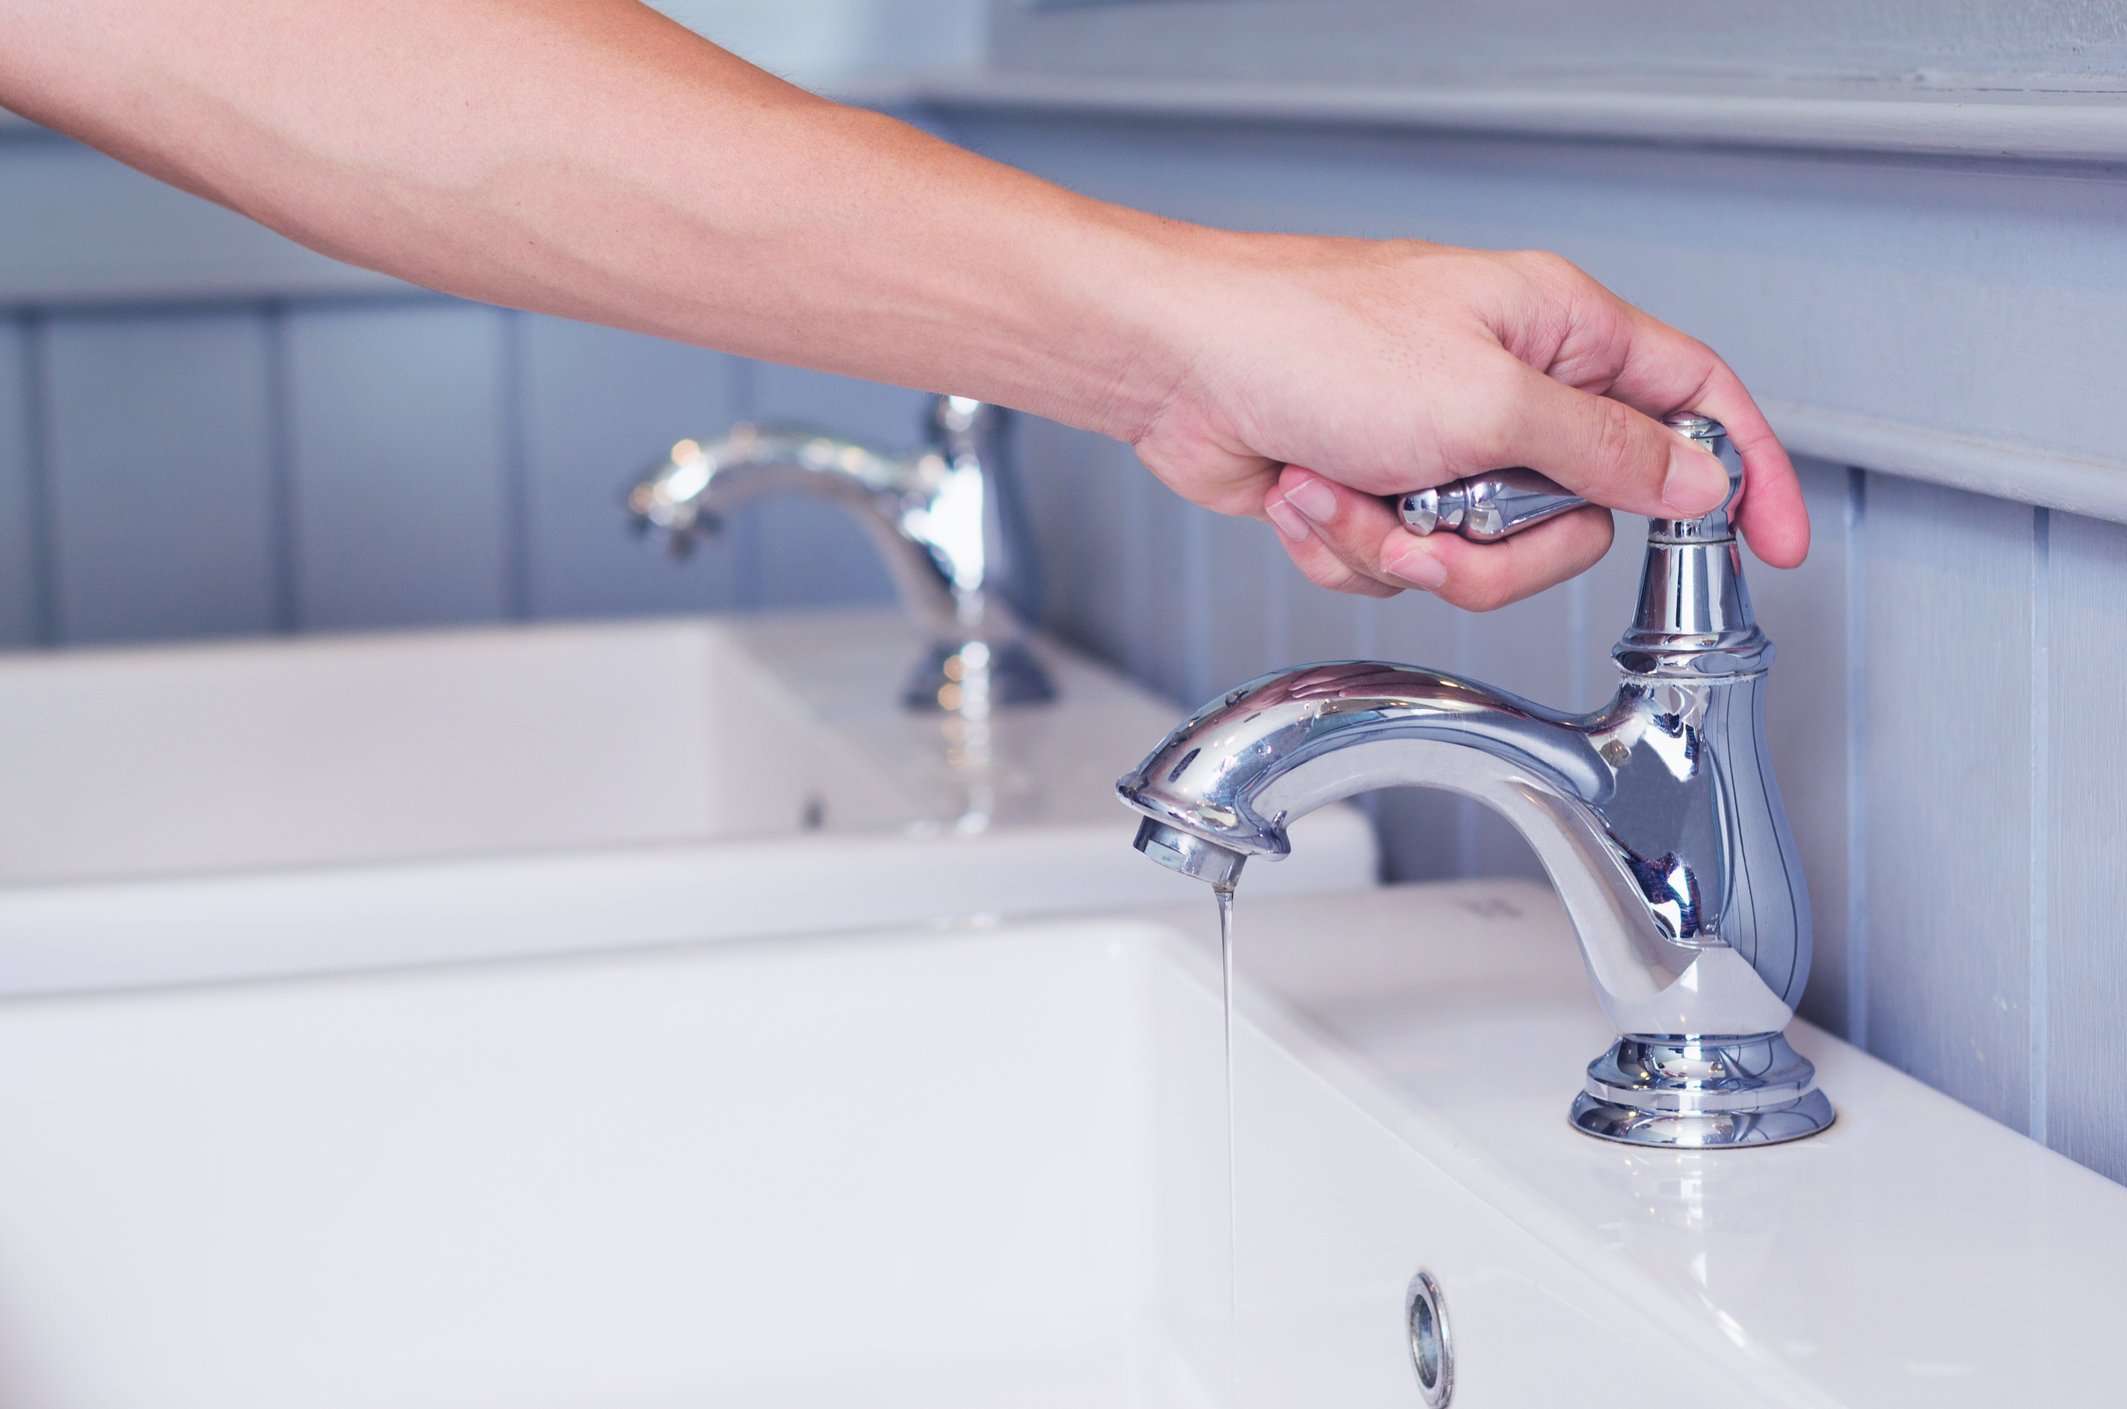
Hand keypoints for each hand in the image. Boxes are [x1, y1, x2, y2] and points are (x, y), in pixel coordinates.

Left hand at [1128, 233, 1806, 608]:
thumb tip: (1696, 479)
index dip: (1742, 474)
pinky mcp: (1376, 492)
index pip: (1692, 403)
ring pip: (1484, 558)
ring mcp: (1439, 446)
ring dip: (1406, 547)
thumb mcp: (1486, 401)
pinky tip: (1307, 493)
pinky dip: (1347, 543)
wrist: (1177, 366)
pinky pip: (1401, 563)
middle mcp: (1506, 388)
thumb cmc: (1306, 338)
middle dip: (1498, 550)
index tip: (1774, 543)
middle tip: (1439, 521)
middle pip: (1577, 519)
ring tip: (1349, 492)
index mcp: (1557, 332)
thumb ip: (1604, 450)